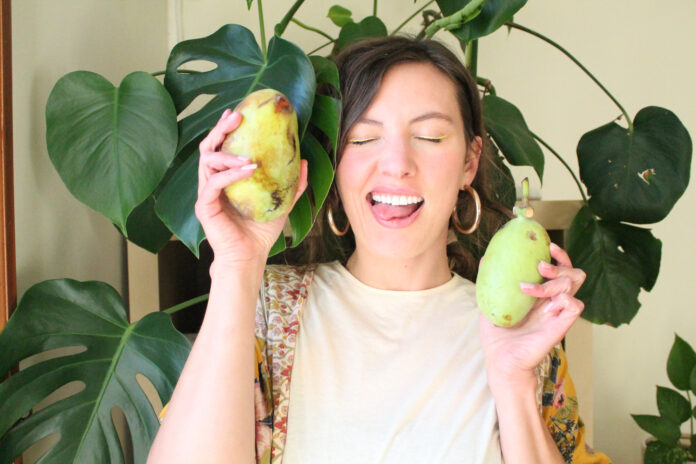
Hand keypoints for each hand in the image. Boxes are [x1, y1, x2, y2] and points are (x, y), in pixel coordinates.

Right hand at [195, 109, 307, 265]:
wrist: (250, 257)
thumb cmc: (260, 232)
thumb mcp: (281, 203)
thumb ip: (293, 185)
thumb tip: (304, 162)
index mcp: (225, 179)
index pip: (220, 148)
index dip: (225, 129)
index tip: (237, 113)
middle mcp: (212, 183)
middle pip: (208, 148)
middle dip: (221, 129)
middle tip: (236, 116)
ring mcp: (206, 194)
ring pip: (207, 162)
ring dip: (227, 154)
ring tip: (249, 155)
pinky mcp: (205, 206)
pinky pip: (213, 184)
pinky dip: (230, 174)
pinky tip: (248, 169)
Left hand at [479, 242, 585, 388]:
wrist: (500, 360)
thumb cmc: (497, 336)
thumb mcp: (491, 303)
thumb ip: (491, 282)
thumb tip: (485, 259)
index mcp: (541, 296)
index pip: (561, 270)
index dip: (560, 256)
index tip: (549, 245)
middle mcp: (553, 303)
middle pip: (574, 275)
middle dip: (561, 264)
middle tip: (540, 266)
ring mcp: (558, 314)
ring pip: (574, 286)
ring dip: (553, 280)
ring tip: (528, 286)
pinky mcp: (561, 326)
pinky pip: (575, 305)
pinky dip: (562, 299)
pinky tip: (543, 305)